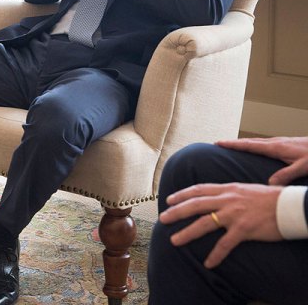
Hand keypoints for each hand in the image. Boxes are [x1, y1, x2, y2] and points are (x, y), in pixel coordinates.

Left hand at [159, 182, 281, 267]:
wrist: (289, 206)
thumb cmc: (268, 198)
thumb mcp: (244, 189)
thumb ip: (228, 193)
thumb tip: (214, 196)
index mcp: (227, 189)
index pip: (198, 190)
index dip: (182, 194)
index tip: (169, 199)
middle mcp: (227, 200)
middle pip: (195, 205)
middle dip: (176, 212)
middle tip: (163, 218)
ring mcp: (234, 214)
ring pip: (204, 223)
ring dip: (187, 233)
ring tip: (174, 240)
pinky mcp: (244, 229)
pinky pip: (225, 244)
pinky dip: (215, 255)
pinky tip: (208, 263)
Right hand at [217, 136, 307, 184]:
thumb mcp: (303, 167)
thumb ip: (286, 174)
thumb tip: (269, 184)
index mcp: (277, 147)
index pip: (250, 145)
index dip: (233, 144)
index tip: (218, 143)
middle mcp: (276, 143)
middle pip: (250, 142)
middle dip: (234, 143)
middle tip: (219, 143)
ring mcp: (281, 142)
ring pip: (257, 142)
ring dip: (243, 143)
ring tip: (232, 146)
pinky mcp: (286, 144)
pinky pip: (264, 144)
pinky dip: (254, 145)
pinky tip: (256, 149)